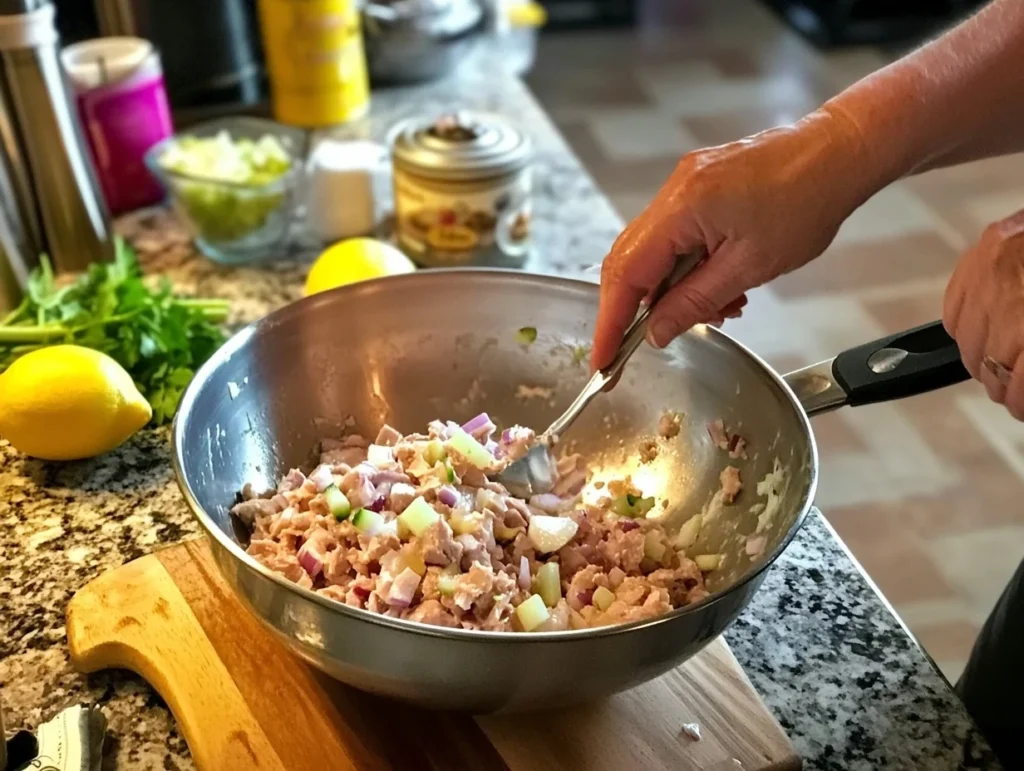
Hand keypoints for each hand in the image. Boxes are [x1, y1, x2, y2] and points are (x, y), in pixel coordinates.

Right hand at [591, 109, 873, 368]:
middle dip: (635, 307)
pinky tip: (719, 283)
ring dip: (671, 288)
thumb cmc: (807, 201)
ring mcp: (684, 184)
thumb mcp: (749, 267)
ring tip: (714, 310)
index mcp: (681, 208)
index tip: (603, 357)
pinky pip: (676, 234)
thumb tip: (656, 331)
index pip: (626, 274)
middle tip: (641, 344)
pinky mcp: (699, 185)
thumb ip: (695, 301)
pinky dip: (687, 266)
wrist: (839, 153)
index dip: (610, 321)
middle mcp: (673, 191)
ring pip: (654, 250)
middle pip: (629, 260)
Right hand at [944, 210, 1023, 417]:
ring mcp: (989, 279)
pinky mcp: (977, 258)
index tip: (1022, 407)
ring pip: (965, 347)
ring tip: (999, 362)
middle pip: (990, 371)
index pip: (1020, 386)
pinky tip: (985, 328)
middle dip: (1003, 386)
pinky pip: (952, 314)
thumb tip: (1019, 381)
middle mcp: (1009, 304)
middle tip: (1015, 389)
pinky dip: (963, 328)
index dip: (1021, 404)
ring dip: (981, 361)